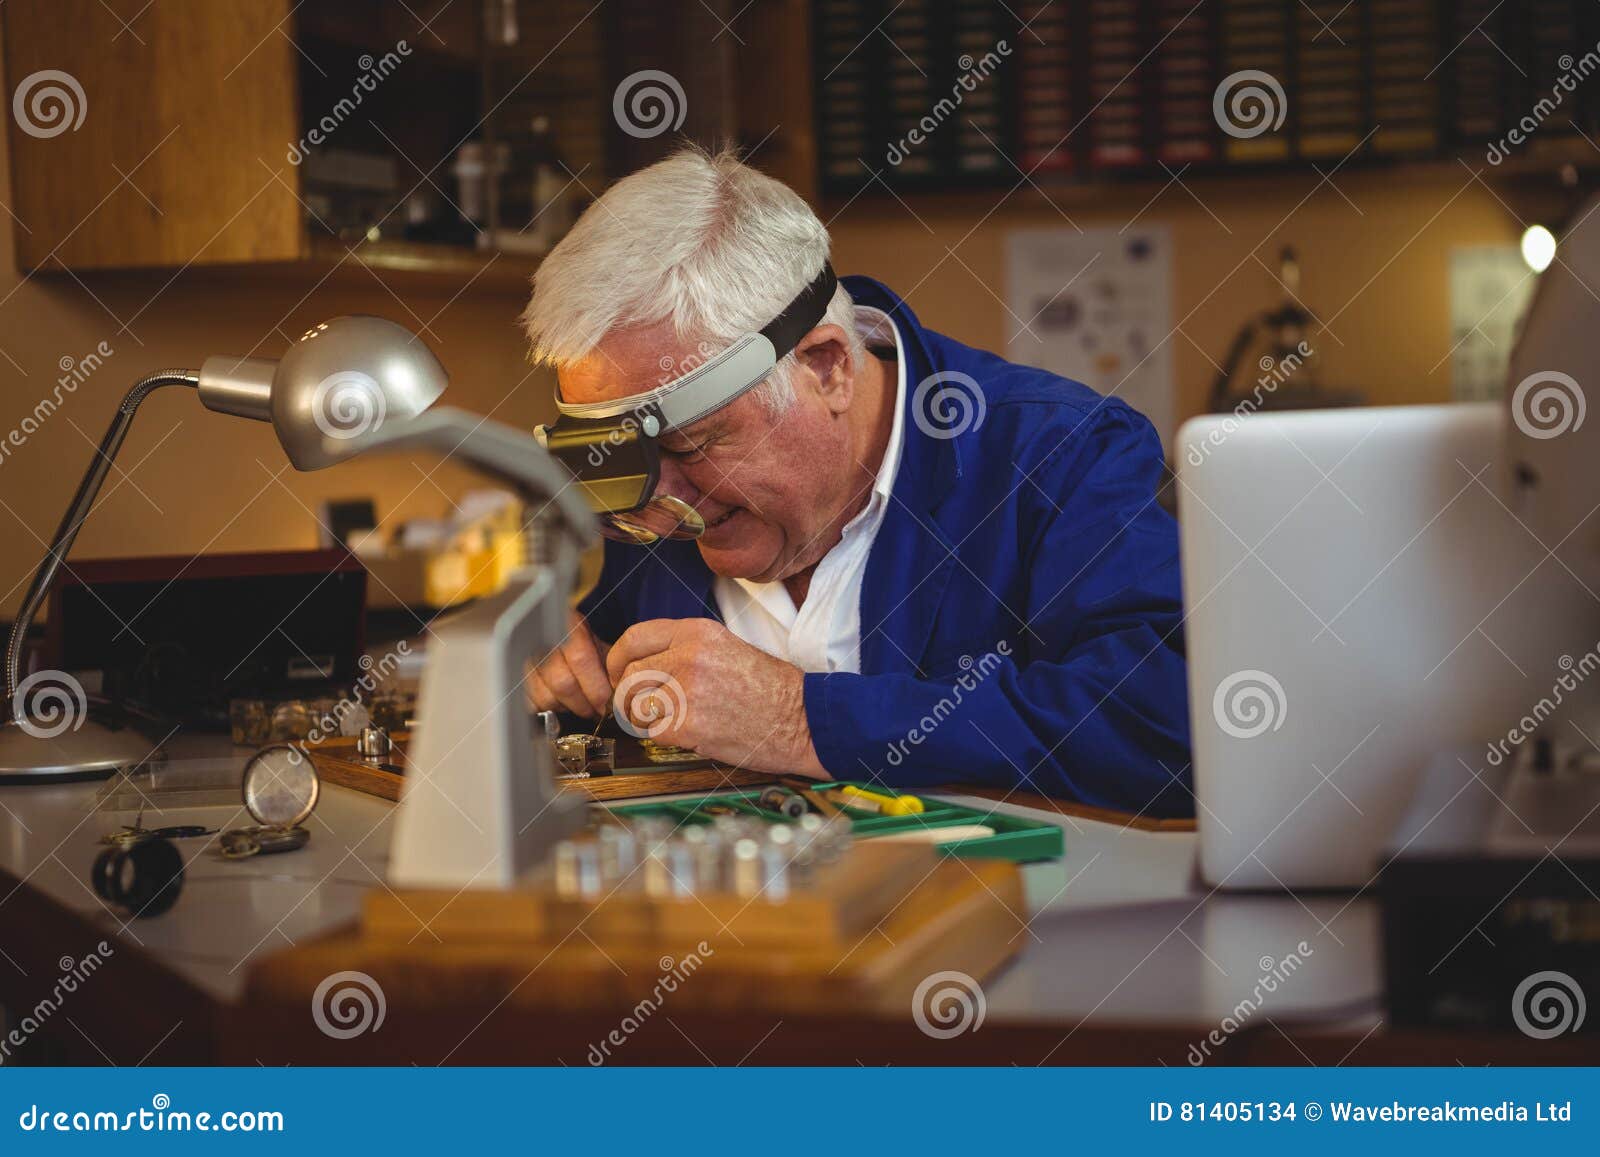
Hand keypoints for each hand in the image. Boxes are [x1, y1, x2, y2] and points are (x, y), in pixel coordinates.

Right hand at [525, 611, 613, 717]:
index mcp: (569, 625)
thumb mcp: (600, 646)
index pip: (580, 657)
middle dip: (583, 704)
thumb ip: (610, 667)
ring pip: (546, 697)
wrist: (555, 637)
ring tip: (577, 703)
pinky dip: (549, 710)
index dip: (595, 687)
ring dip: (566, 708)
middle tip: (595, 711)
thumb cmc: (582, 645)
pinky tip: (559, 702)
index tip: (606, 704)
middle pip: (562, 682)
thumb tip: (621, 695)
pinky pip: (532, 705)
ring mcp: (525, 659)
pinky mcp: (515, 679)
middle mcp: (543, 639)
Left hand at [606, 618, 827, 776]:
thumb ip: (685, 648)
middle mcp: (688, 655)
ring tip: (667, 721)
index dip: (619, 660)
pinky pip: (653, 732)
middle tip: (641, 707)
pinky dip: (663, 737)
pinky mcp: (689, 724)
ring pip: (635, 705)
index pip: (634, 638)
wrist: (801, 718)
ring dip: (644, 719)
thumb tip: (646, 663)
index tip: (621, 675)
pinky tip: (687, 734)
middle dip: (628, 695)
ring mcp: (688, 690)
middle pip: (629, 675)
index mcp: (697, 632)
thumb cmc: (769, 688)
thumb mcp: (727, 647)